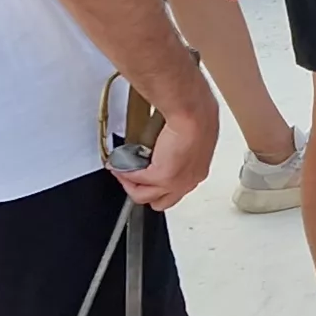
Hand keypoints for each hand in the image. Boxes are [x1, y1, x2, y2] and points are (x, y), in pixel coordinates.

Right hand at [117, 70, 218, 209]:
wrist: (193, 113)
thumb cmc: (197, 117)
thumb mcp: (189, 138)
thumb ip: (177, 147)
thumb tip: (163, 144)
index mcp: (197, 172)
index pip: (174, 191)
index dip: (157, 185)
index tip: (144, 174)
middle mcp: (188, 182)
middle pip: (160, 201)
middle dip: (142, 191)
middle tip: (130, 177)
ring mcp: (175, 183)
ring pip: (144, 196)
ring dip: (129, 185)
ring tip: (120, 171)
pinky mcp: (162, 177)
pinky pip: (136, 180)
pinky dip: (124, 174)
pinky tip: (118, 165)